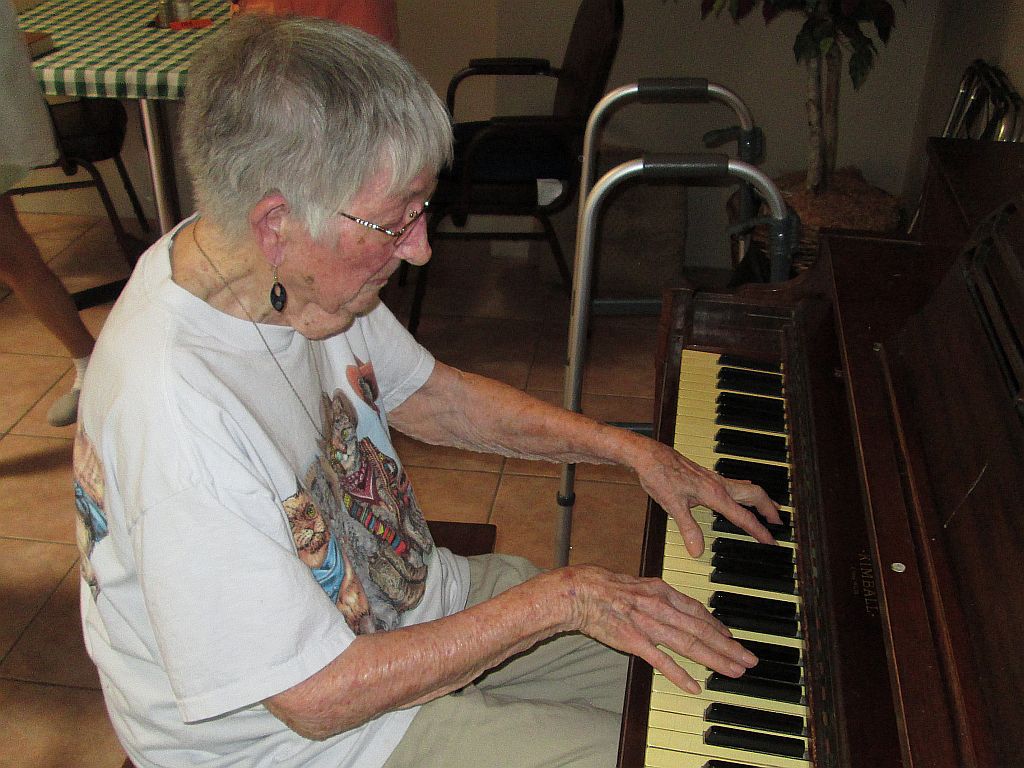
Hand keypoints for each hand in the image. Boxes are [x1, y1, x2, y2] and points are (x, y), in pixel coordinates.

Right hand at [566, 565, 757, 693]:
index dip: (718, 627)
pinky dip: (680, 673)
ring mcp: (650, 625)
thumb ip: (660, 597)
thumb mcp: (640, 584)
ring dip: (715, 659)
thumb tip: (677, 606)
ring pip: (690, 644)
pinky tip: (694, 685)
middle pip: (702, 630)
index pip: (699, 612)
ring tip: (734, 671)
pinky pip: (662, 660)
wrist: (582, 591)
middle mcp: (662, 607)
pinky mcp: (636, 641)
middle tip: (748, 659)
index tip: (732, 638)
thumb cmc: (606, 586)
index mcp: (663, 592)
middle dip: (729, 647)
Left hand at [635, 441, 781, 557]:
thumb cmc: (659, 475)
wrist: (649, 455)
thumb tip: (697, 550)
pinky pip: (736, 484)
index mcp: (714, 494)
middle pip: (755, 495)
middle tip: (780, 525)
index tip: (772, 542)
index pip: (743, 517)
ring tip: (771, 510)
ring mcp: (714, 478)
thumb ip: (688, 528)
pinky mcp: (707, 476)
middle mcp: (719, 484)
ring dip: (761, 500)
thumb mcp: (672, 505)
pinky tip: (742, 496)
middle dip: (769, 510)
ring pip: (747, 488)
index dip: (759, 531)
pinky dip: (747, 493)